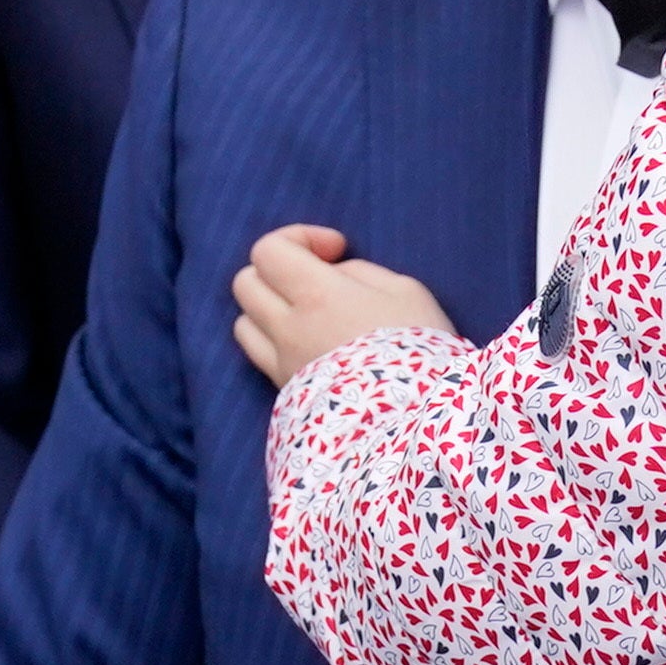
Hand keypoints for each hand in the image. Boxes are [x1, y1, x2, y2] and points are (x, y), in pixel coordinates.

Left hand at [233, 224, 454, 387]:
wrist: (416, 426)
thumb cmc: (421, 351)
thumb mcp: (406, 292)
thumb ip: (360, 273)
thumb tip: (335, 277)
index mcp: (316, 295)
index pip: (269, 251)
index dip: (298, 239)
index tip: (336, 251)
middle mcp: (287, 329)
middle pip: (245, 283)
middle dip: (277, 271)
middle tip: (318, 280)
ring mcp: (281, 366)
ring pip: (244, 323)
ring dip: (268, 309)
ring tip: (307, 316)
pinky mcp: (285, 395)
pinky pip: (260, 357)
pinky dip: (274, 342)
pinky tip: (309, 346)